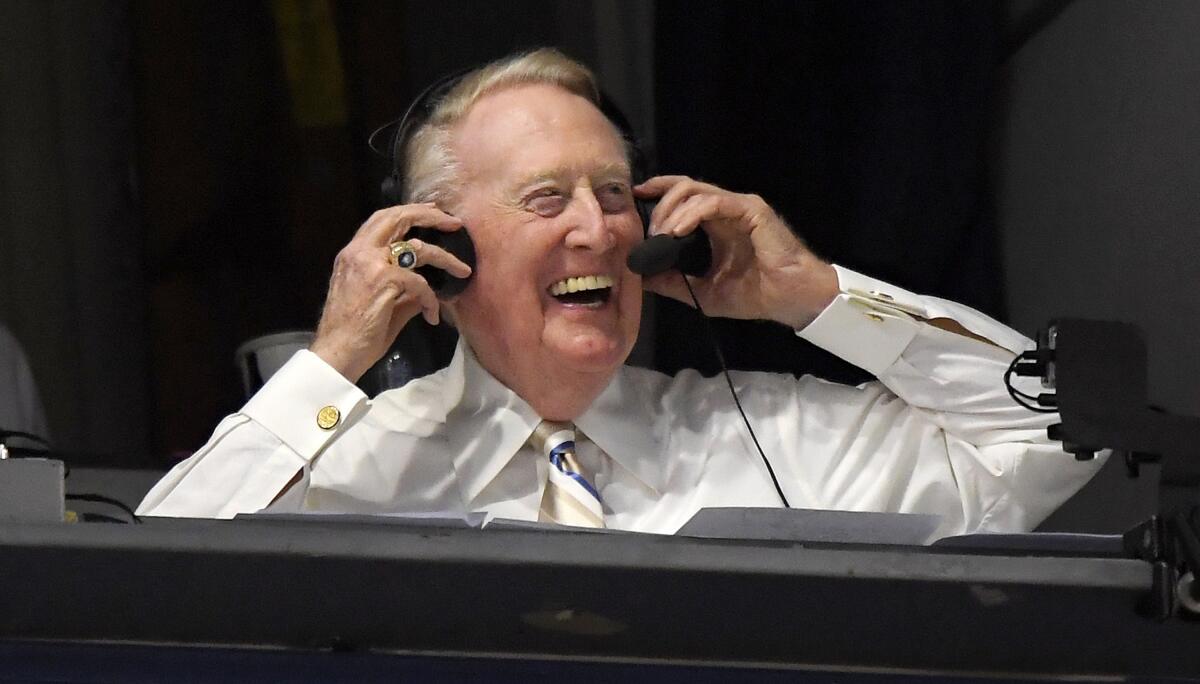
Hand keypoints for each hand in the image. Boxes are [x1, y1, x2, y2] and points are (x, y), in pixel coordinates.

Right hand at [309, 204, 471, 381]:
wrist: (337, 352)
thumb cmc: (356, 333)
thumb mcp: (380, 302)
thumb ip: (403, 288)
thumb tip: (428, 285)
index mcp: (354, 254)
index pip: (382, 219)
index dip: (409, 211)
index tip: (433, 210)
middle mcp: (359, 252)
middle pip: (398, 218)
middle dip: (430, 216)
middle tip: (454, 222)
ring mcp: (370, 263)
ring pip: (418, 248)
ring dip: (446, 258)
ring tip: (464, 270)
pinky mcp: (383, 280)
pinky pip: (420, 282)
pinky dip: (431, 298)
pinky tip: (432, 315)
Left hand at [634, 176, 837, 329]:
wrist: (789, 299)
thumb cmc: (755, 295)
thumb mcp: (704, 291)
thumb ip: (674, 282)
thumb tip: (641, 278)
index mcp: (715, 224)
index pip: (682, 195)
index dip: (658, 191)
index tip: (635, 197)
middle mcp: (725, 210)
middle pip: (683, 187)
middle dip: (659, 205)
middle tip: (648, 233)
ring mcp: (738, 207)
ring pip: (695, 191)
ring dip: (671, 211)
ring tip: (661, 235)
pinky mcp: (751, 210)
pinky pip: (713, 202)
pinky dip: (691, 213)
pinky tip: (678, 230)